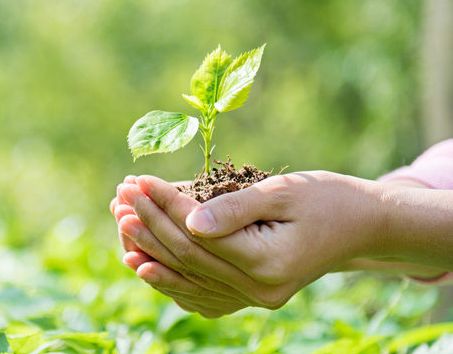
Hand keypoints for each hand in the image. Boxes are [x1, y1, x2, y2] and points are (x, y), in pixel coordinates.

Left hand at [112, 172, 386, 316]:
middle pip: (189, 258)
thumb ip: (236, 208)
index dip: (165, 205)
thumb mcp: (286, 192)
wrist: (361, 226)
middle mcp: (259, 290)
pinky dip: (170, 279)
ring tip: (121, 226)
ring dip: (151, 251)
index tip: (138, 181)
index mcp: (268, 262)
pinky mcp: (251, 297)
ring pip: (189, 278)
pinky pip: (201, 294)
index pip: (200, 234)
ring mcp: (255, 299)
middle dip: (150, 225)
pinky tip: (142, 265)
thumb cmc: (327, 199)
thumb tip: (190, 221)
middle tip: (119, 199)